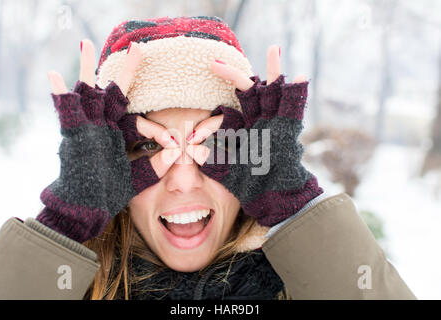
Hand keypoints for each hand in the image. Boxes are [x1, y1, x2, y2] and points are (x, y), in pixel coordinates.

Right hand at [37, 40, 180, 242]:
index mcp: (119, 134)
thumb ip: (155, 166)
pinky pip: (64, 111)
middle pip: (116, 92)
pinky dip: (58, 94)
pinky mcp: (73, 135)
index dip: (158, 131)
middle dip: (128, 72)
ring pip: (87, 91)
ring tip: (85, 44)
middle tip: (138, 48)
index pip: (141, 123)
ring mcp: (87, 127)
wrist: (86, 208)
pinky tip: (53, 75)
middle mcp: (104, 125)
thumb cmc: (109, 193)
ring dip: (86, 68)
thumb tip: (176, 153)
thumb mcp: (137, 178)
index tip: (174, 144)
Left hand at [185, 45, 323, 226]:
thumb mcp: (228, 171)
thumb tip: (192, 151)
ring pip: (274, 91)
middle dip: (233, 76)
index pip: (227, 111)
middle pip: (248, 91)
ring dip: (274, 71)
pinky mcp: (290, 130)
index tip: (195, 124)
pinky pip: (295, 109)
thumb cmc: (252, 187)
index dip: (211, 117)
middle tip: (214, 62)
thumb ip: (213, 161)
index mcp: (244, 129)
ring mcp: (275, 124)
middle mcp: (259, 122)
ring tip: (273, 49)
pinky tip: (301, 76)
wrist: (274, 199)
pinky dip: (298, 93)